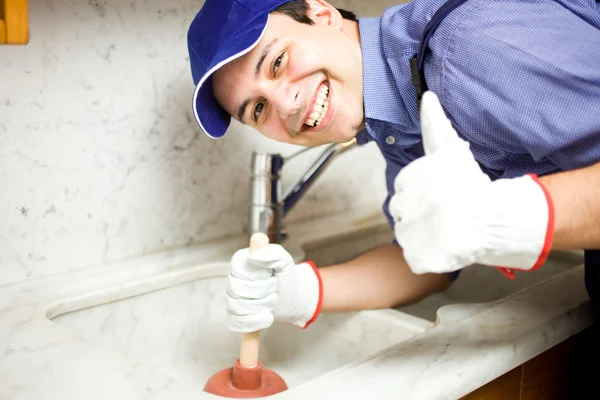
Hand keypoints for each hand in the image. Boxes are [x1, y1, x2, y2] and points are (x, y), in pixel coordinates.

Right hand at [226, 243, 321, 331]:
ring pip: (238, 307)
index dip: (256, 277)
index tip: (271, 276)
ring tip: (274, 300)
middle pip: (237, 290)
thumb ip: (272, 254)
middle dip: (262, 292)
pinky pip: (237, 322)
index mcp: (241, 262)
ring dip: (262, 306)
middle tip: (275, 288)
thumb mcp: (285, 261)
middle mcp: (233, 279)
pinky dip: (254, 322)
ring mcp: (233, 298)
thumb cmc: (285, 276)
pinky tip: (267, 317)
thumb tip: (253, 256)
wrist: (291, 297)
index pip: (236, 270)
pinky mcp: (236, 315)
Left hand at [389, 91, 553, 277]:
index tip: (440, 193)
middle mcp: (410, 204)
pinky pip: (415, 258)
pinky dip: (428, 256)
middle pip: (400, 211)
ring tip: (446, 228)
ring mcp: (416, 233)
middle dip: (418, 212)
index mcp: (413, 178)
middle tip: (443, 212)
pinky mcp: (422, 257)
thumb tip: (427, 96)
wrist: (498, 218)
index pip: (401, 188)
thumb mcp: (450, 149)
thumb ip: (434, 124)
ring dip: (422, 235)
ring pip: (405, 235)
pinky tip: (445, 246)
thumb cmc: (472, 183)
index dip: (421, 192)